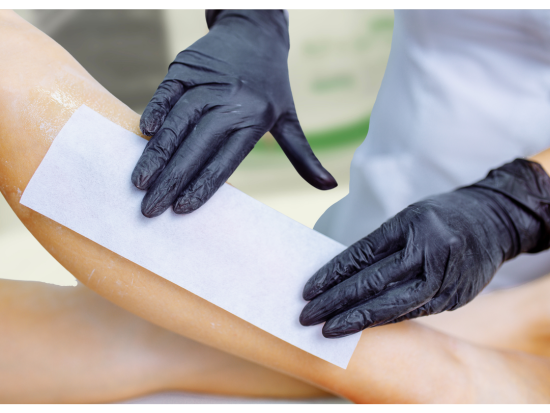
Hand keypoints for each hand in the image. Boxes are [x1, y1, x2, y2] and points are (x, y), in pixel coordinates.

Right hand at [132, 10, 335, 217]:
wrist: (255, 31)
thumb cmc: (272, 84)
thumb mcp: (290, 117)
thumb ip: (303, 156)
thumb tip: (330, 187)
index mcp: (254, 119)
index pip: (224, 160)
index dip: (202, 185)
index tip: (182, 209)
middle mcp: (230, 102)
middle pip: (197, 147)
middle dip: (171, 180)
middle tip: (149, 209)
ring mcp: (206, 83)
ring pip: (178, 122)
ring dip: (156, 154)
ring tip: (139, 182)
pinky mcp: (185, 68)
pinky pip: (166, 93)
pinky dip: (155, 111)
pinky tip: (143, 134)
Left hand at [300, 159, 549, 337]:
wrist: (495, 220)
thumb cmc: (440, 216)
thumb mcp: (408, 218)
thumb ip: (379, 245)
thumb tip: (340, 275)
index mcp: (411, 224)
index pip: (362, 254)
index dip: (332, 275)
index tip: (307, 291)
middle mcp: (429, 250)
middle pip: (374, 282)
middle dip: (336, 303)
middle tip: (307, 317)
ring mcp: (445, 277)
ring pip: (393, 305)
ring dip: (357, 321)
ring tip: (328, 330)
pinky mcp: (456, 297)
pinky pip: (413, 313)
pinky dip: (386, 321)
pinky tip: (363, 328)